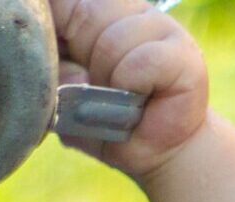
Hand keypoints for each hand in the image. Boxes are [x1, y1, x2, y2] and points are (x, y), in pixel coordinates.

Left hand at [47, 0, 209, 179]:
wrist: (159, 153)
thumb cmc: (110, 121)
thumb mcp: (65, 99)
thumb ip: (50, 74)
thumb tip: (50, 63)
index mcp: (97, 12)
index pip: (65, 2)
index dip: (53, 23)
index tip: (60, 56)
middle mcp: (129, 10)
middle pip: (85, 14)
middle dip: (83, 60)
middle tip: (100, 88)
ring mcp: (160, 26)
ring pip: (113, 41)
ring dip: (110, 80)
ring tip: (123, 100)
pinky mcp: (184, 52)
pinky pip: (142, 61)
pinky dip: (133, 86)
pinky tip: (142, 100)